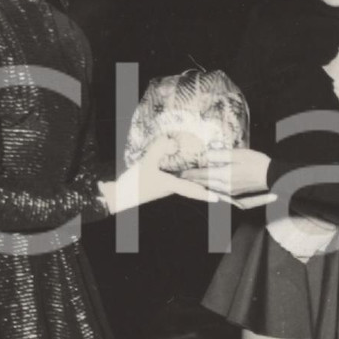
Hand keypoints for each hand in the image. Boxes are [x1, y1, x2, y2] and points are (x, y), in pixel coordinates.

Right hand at [102, 138, 222, 212]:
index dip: (205, 195)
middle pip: (192, 187)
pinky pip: (177, 180)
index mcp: (170, 185)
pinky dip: (184, 175)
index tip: (217, 199)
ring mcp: (166, 187)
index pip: (191, 190)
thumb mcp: (146, 163)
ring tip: (208, 173)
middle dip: (205, 185)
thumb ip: (158, 149)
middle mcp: (171, 188)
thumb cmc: (134, 182)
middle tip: (219, 184)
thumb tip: (170, 139)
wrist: (120, 196)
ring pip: (185, 183)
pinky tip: (185, 167)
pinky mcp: (160, 185)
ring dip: (196, 180)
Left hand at [179, 148, 270, 196]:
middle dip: (192, 179)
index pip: (202, 174)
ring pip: (210, 187)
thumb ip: (221, 155)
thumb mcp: (239, 154)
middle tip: (181, 175)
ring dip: (200, 183)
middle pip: (204, 183)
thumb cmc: (257, 162)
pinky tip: (207, 183)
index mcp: (224, 175)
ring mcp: (229, 191)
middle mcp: (224, 186)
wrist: (273, 176)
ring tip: (191, 179)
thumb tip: (206, 155)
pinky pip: (217, 189)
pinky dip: (209, 186)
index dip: (190, 173)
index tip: (180, 172)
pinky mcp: (234, 192)